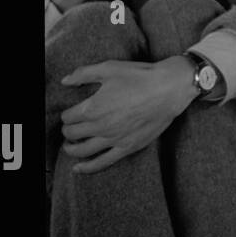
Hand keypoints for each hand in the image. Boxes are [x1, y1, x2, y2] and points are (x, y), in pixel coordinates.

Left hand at [59, 57, 197, 173]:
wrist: (170, 89)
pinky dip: (87, 167)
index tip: (70, 113)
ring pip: (82, 151)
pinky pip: (102, 162)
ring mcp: (114, 139)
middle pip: (72, 134)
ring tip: (69, 146)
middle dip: (68, 130)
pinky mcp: (128, 147)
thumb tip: (65, 81)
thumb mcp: (109, 68)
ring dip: (71, 149)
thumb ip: (83, 74)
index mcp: (93, 107)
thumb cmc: (141, 77)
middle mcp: (100, 126)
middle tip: (71, 127)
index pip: (68, 117)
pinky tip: (78, 168)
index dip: (66, 115)